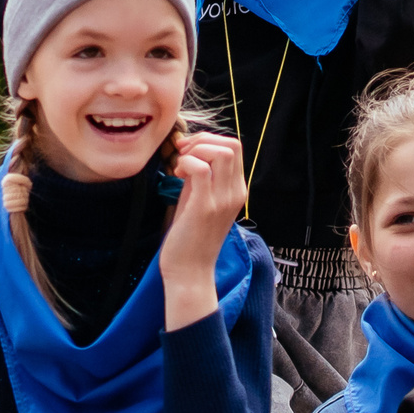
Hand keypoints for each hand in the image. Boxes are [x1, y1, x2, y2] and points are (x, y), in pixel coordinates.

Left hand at [158, 131, 246, 329]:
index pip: (234, 147)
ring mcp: (223, 200)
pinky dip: (186, 163)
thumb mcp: (199, 201)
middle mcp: (235, 193)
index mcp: (237, 190)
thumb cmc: (190, 237)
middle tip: (183, 155)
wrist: (190, 272)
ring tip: (180, 166)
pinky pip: (200, 169)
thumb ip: (200, 178)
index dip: (209, 141)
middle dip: (203, 140)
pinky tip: (176, 175)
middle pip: (231, 144)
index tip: (187, 152)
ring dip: (196, 150)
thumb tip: (190, 153)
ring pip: (221, 152)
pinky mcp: (206, 208)